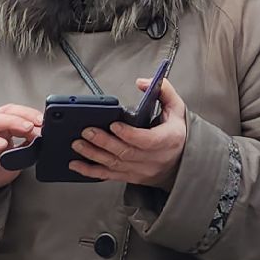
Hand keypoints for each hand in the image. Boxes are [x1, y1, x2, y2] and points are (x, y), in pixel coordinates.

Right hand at [0, 105, 42, 201]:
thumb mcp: (12, 160)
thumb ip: (25, 151)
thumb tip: (42, 143)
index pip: (17, 113)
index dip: (33, 116)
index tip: (47, 124)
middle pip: (7, 111)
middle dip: (25, 115)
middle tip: (40, 122)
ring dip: (11, 122)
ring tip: (27, 128)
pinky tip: (2, 144)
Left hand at [71, 80, 188, 188]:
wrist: (182, 162)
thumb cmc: (177, 133)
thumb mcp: (177, 109)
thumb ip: (164, 91)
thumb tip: (142, 82)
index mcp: (167, 140)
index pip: (147, 140)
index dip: (129, 134)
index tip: (114, 124)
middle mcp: (154, 158)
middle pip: (125, 152)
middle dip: (103, 142)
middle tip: (87, 131)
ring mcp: (141, 170)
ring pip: (115, 164)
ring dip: (94, 155)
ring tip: (78, 144)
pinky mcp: (131, 176)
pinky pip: (109, 175)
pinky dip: (91, 171)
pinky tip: (77, 165)